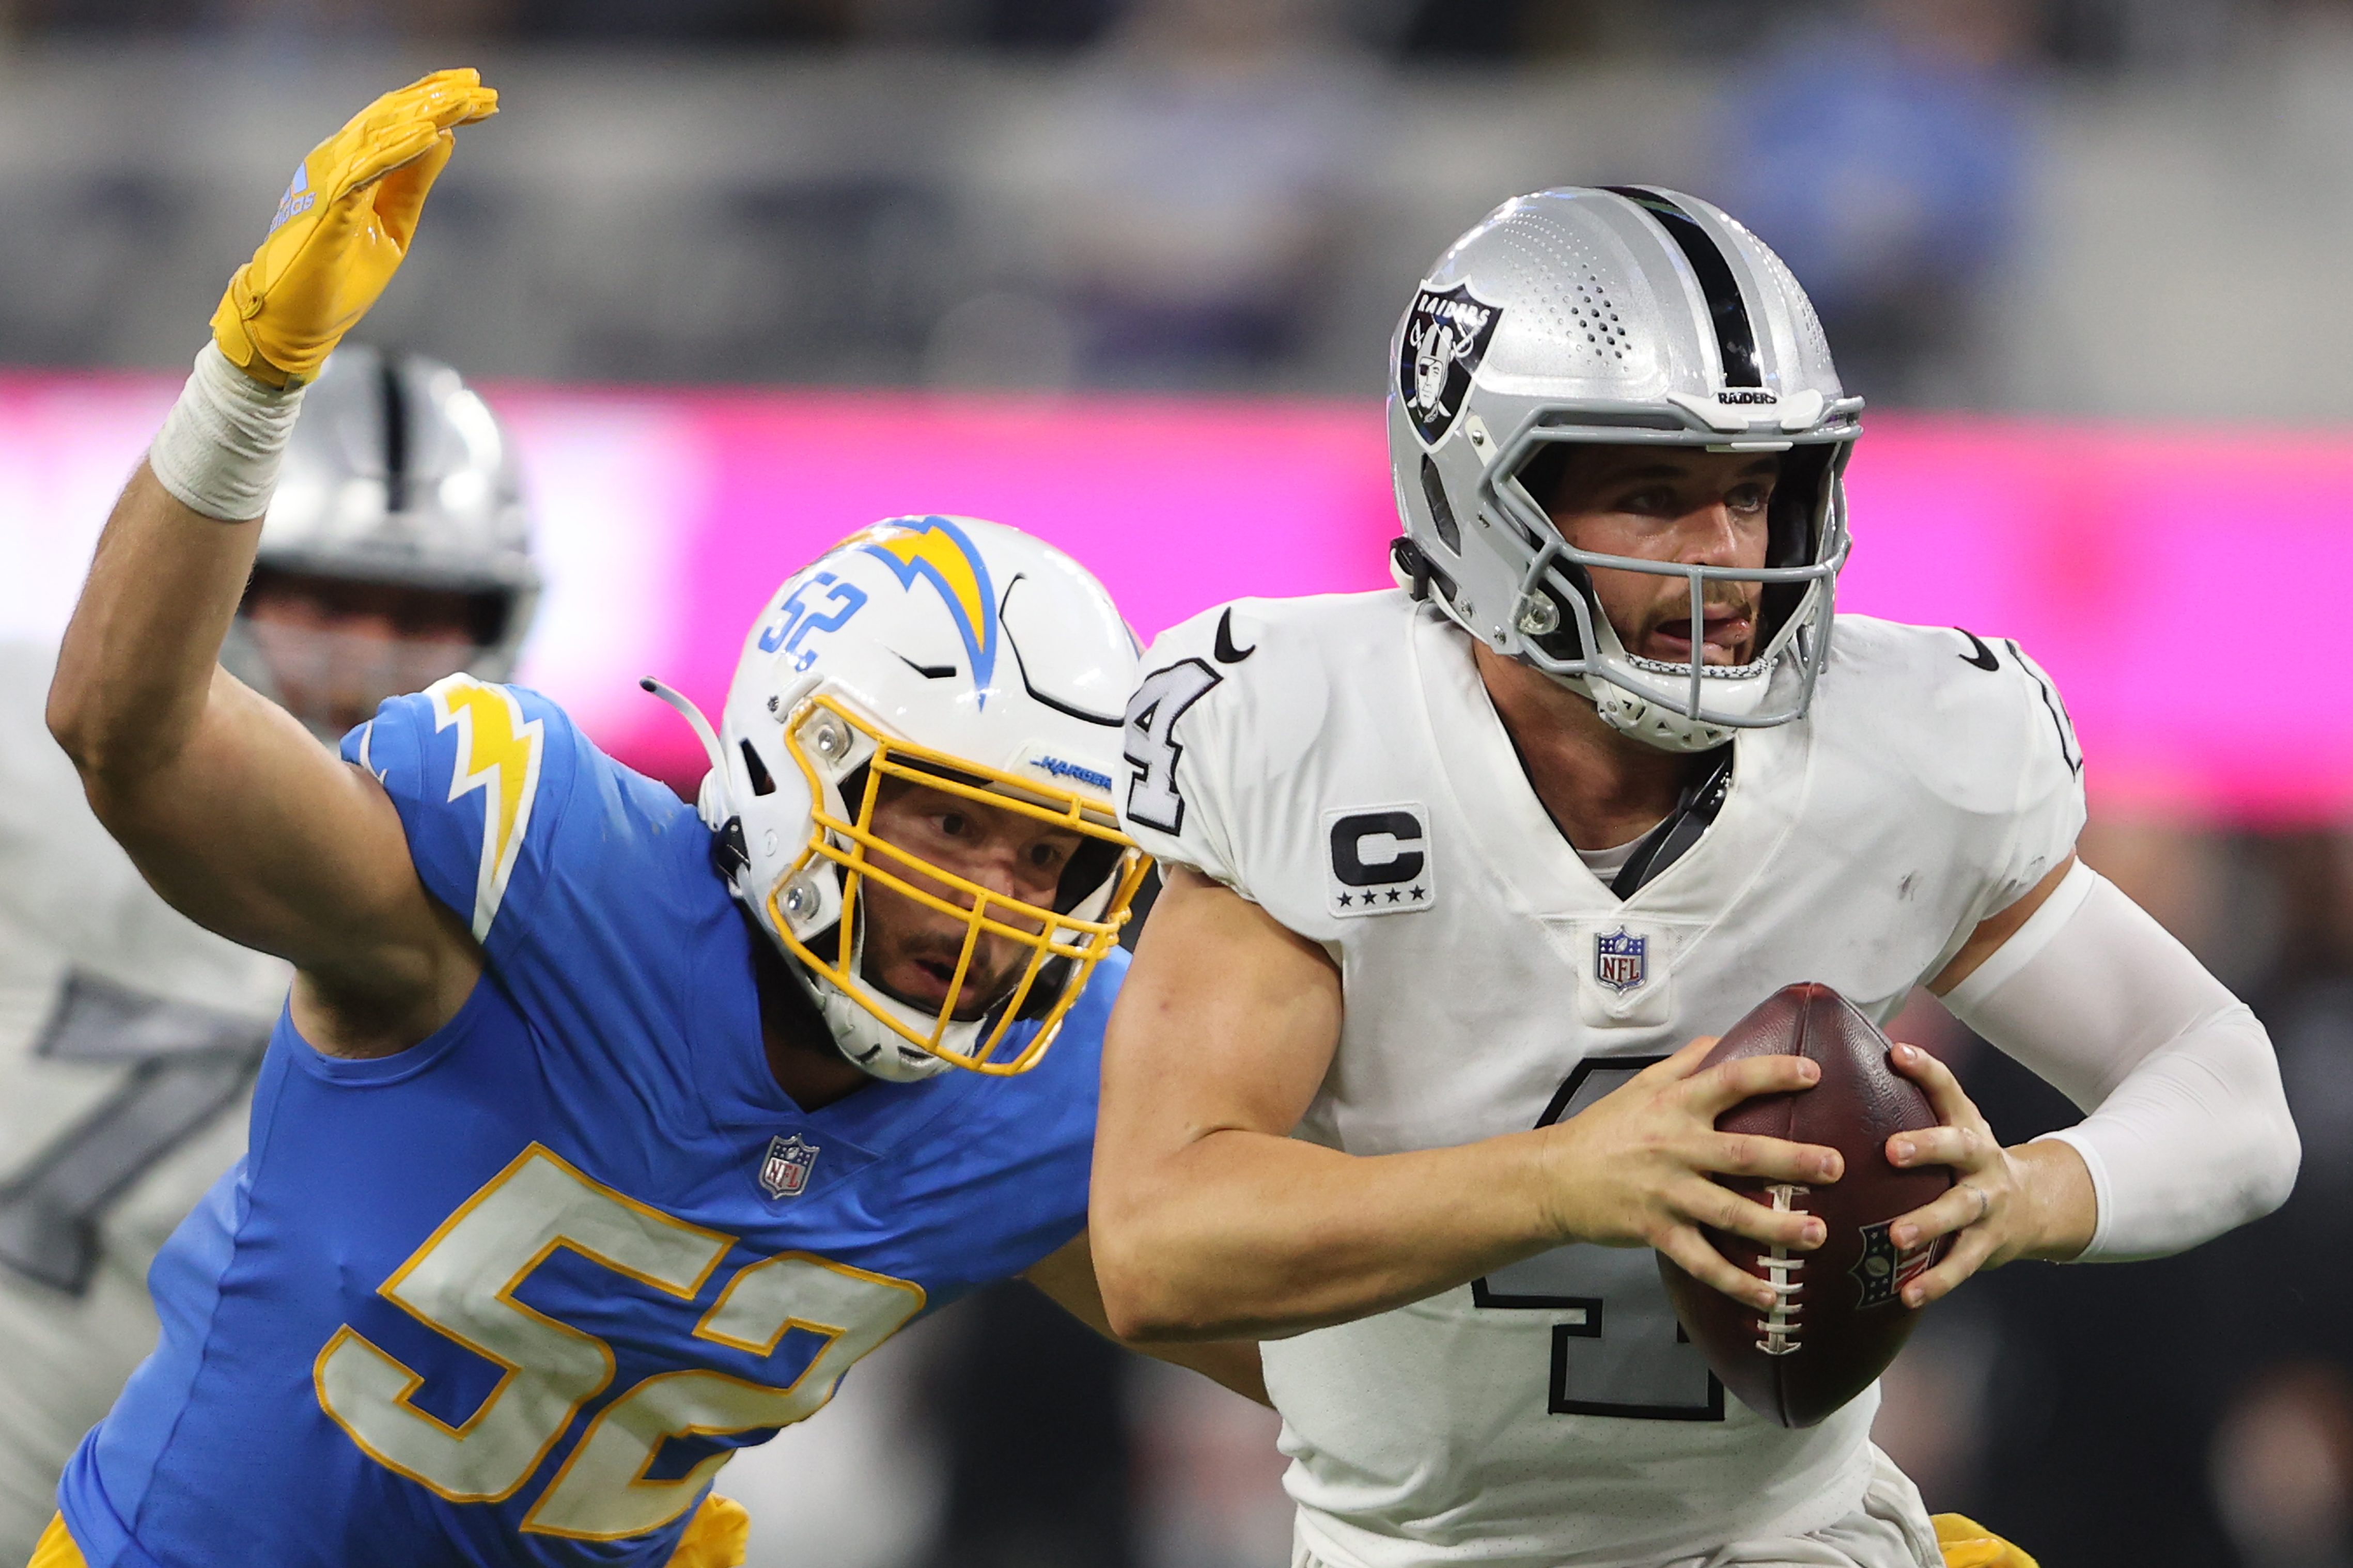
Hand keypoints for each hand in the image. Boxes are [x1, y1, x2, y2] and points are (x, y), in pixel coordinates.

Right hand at [211, 69, 497, 386]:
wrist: (295, 321)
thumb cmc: (338, 276)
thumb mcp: (393, 226)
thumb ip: (412, 183)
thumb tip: (444, 137)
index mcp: (352, 167)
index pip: (397, 123)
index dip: (437, 103)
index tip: (481, 94)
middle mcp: (336, 163)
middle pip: (391, 116)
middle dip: (437, 97)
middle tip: (480, 84)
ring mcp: (327, 181)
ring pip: (380, 132)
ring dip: (424, 114)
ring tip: (464, 99)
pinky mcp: (326, 206)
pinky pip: (366, 168)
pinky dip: (399, 149)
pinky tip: (431, 135)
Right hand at [1534, 1035, 1845, 1311]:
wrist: (1554, 1178)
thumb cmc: (1604, 1130)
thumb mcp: (1639, 1086)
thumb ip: (1685, 1065)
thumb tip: (1723, 1040)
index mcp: (1673, 1106)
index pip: (1728, 1081)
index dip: (1770, 1074)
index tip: (1813, 1075)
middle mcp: (1673, 1146)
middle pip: (1741, 1153)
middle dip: (1792, 1161)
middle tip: (1836, 1166)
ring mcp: (1666, 1192)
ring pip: (1729, 1212)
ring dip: (1776, 1226)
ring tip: (1817, 1234)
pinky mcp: (1656, 1231)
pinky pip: (1702, 1262)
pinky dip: (1736, 1283)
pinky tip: (1770, 1297)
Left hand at [1883, 1041, 2090, 1305]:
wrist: (2035, 1205)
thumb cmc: (1969, 1159)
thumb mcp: (1954, 1126)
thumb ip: (1914, 1100)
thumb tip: (1861, 1059)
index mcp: (1968, 1128)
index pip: (1949, 1090)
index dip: (1926, 1069)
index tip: (1897, 1052)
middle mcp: (1982, 1162)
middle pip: (1959, 1148)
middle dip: (1927, 1147)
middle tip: (1891, 1150)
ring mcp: (1988, 1205)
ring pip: (1960, 1213)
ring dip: (1929, 1223)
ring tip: (1897, 1237)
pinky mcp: (1988, 1245)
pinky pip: (1961, 1265)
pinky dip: (1936, 1282)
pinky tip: (1907, 1295)